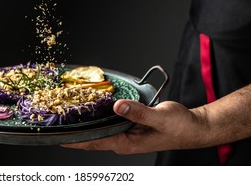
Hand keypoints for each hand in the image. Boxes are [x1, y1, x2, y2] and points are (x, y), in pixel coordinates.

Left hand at [62, 99, 207, 153]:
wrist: (194, 127)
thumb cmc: (180, 127)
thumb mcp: (160, 118)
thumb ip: (139, 113)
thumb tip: (118, 107)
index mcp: (127, 143)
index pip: (94, 142)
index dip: (74, 140)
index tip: (56, 136)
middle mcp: (123, 141)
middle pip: (93, 138)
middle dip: (75, 132)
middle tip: (57, 120)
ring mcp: (126, 134)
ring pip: (100, 130)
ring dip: (86, 124)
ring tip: (67, 114)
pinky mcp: (130, 126)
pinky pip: (110, 122)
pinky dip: (99, 117)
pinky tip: (92, 108)